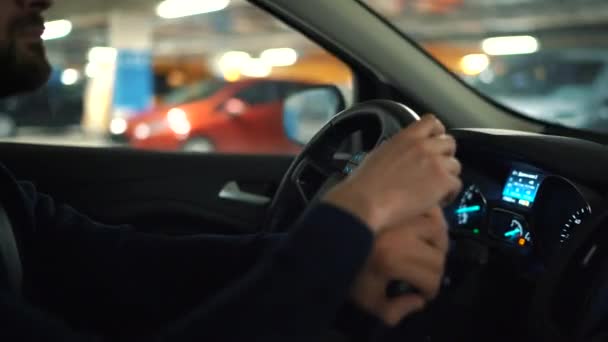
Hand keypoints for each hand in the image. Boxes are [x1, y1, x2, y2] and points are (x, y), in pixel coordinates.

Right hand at [323, 114, 461, 233]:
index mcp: (406, 137)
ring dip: (447, 176)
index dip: (437, 133)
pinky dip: (449, 193)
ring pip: (455, 165)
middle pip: (450, 143)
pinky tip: (438, 200)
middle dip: (445, 156)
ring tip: (436, 189)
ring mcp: (435, 163)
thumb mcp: (378, 154)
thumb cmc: (364, 184)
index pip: (431, 122)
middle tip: (437, 169)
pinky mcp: (442, 182)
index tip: (435, 142)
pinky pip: (456, 184)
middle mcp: (424, 146)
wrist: (367, 201)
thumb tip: (403, 156)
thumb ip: (397, 149)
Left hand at [350, 208, 448, 325]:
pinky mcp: (398, 202)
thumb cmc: (345, 271)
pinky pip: (428, 210)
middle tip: (422, 274)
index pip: (432, 279)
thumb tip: (418, 301)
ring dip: (436, 244)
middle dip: (433, 271)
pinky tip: (422, 231)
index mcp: (392, 259)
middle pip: (438, 257)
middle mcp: (399, 235)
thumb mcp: (366, 301)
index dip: (429, 291)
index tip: (421, 292)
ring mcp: (400, 215)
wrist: (325, 240)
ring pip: (438, 231)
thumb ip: (394, 312)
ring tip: (424, 252)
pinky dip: (432, 219)